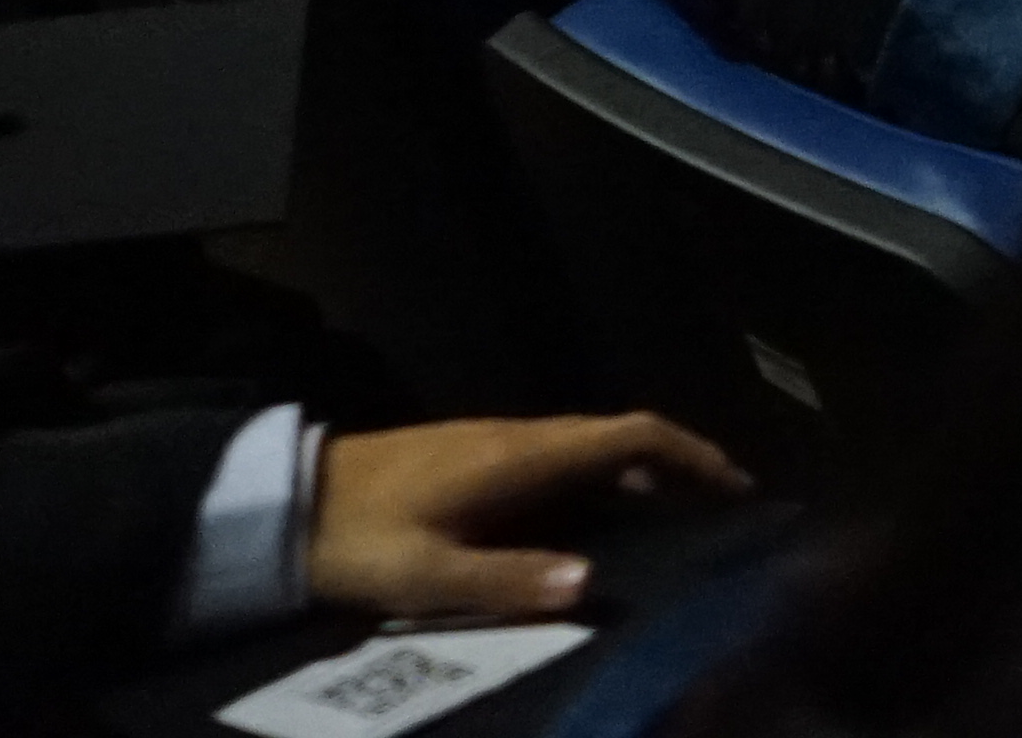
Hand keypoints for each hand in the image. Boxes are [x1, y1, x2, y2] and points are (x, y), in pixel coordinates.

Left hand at [303, 412, 745, 620]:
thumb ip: (509, 580)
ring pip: (591, 445)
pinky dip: (604, 480)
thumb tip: (593, 585)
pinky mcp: (476, 455)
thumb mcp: (427, 574)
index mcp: (520, 456)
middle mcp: (519, 436)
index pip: (628, 437)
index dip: (690, 456)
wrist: (284, 502)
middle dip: (680, 466)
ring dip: (643, 474)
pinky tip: (599, 523)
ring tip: (677, 520)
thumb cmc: (357, 539)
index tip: (737, 487)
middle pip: (620, 436)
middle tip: (723, 511)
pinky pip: (564, 457)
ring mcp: (497, 441)